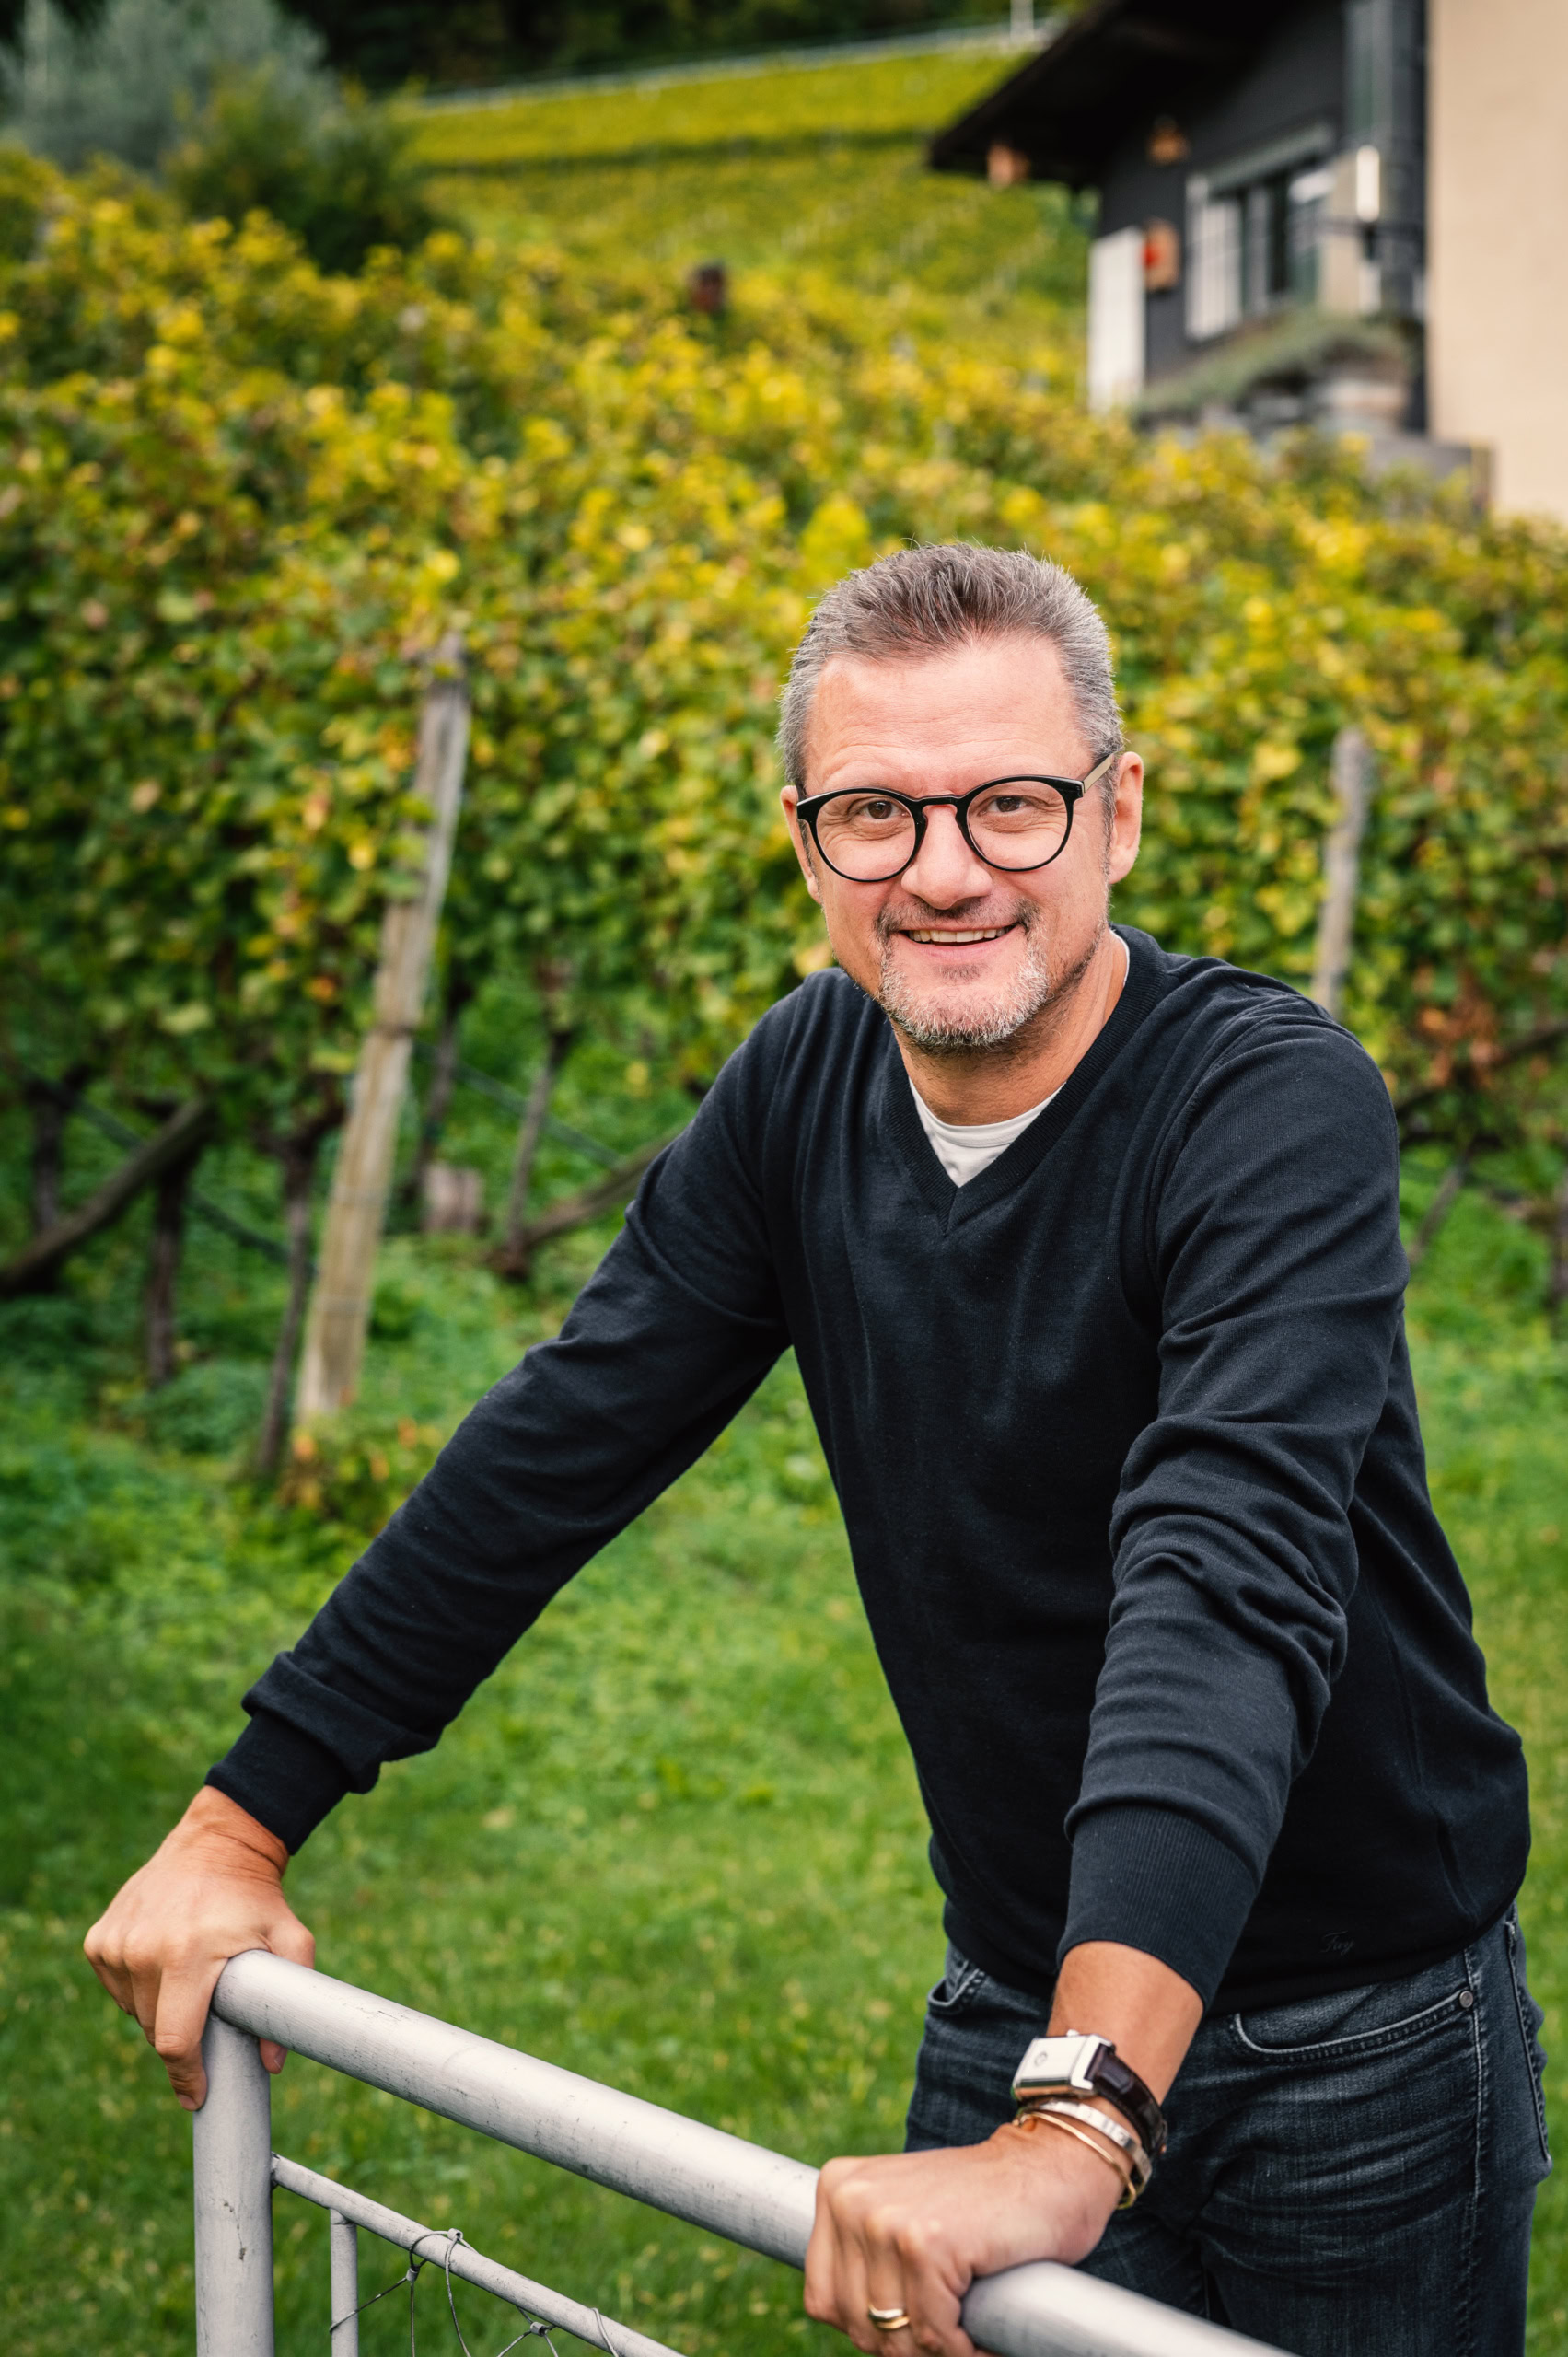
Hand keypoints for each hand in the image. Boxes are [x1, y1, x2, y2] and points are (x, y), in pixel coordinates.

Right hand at [84, 1786, 313, 2110]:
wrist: (216, 1844)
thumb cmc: (257, 1898)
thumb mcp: (290, 1939)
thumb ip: (288, 2002)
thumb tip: (274, 2066)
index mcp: (187, 1955)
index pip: (173, 2040)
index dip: (186, 2076)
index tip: (196, 2097)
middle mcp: (143, 1950)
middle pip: (153, 2029)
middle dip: (181, 2037)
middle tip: (207, 2015)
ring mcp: (116, 1943)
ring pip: (133, 2011)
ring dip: (159, 2010)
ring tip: (190, 1979)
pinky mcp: (99, 1939)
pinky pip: (117, 1987)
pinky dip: (138, 1987)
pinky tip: (164, 1961)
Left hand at [804, 2116, 1121, 2355]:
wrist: (1052, 2165)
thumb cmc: (985, 2206)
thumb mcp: (905, 2217)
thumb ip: (870, 2259)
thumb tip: (857, 2331)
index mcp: (838, 2189)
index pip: (824, 2299)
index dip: (871, 2329)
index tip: (914, 2327)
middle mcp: (850, 2199)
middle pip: (857, 2323)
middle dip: (906, 2347)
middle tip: (951, 2335)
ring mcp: (885, 2220)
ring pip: (894, 2337)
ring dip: (938, 2352)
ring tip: (969, 2334)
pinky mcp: (926, 2243)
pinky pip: (933, 2334)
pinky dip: (963, 2350)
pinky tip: (983, 2337)